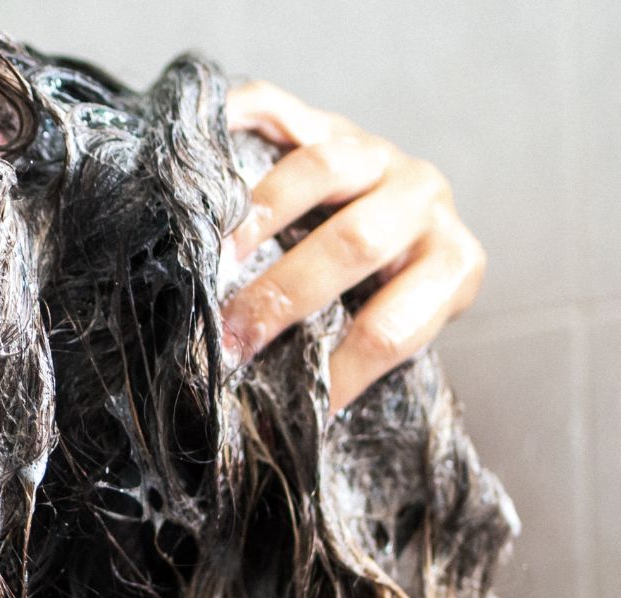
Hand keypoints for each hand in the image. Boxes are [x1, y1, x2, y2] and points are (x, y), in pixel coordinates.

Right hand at [221, 81, 485, 410]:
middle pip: (355, 244)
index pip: (394, 327)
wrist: (391, 211)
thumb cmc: (378, 293)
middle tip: (231, 340)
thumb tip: (290, 432)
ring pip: (323, 171)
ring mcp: (373, 152)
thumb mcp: (389, 329)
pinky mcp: (324, 120)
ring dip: (263, 218)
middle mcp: (421, 199)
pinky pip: (279, 112)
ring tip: (216, 260)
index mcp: (449, 264)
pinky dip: (237, 132)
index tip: (295, 411)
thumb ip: (354, 360)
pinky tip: (201, 173)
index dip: (343, 375)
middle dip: (285, 298)